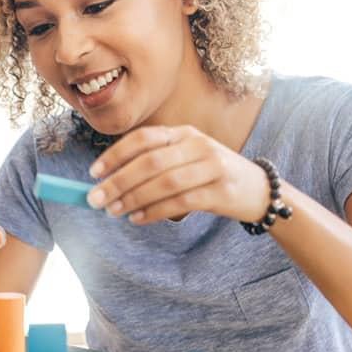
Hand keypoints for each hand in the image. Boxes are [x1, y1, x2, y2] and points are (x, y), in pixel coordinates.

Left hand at [86, 125, 269, 224]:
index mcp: (183, 133)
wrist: (258, 190)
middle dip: (118, 181)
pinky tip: (137, 218)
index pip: (143, 138)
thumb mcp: (185, 159)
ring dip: (134, 198)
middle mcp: (198, 145)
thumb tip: (107, 182)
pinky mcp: (221, 191)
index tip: (93, 173)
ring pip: (165, 182)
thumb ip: (152, 165)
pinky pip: (181, 202)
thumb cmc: (209, 175)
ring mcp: (212, 166)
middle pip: (150, 162)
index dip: (115, 154)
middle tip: (96, 199)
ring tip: (113, 211)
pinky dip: (155, 211)